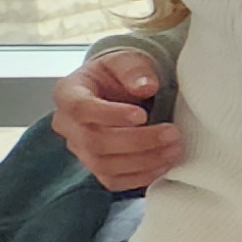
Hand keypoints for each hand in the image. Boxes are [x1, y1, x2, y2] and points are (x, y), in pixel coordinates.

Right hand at [50, 52, 179, 191]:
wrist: (119, 90)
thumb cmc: (119, 74)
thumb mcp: (126, 60)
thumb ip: (134, 69)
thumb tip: (147, 86)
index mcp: (68, 93)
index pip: (81, 109)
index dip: (111, 115)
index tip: (142, 115)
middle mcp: (67, 125)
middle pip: (94, 142)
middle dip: (138, 141)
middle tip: (172, 133)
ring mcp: (79, 149)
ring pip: (103, 166)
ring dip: (144, 161)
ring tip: (175, 149)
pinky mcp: (96, 166)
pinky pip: (113, 181)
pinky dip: (141, 177)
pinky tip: (165, 164)